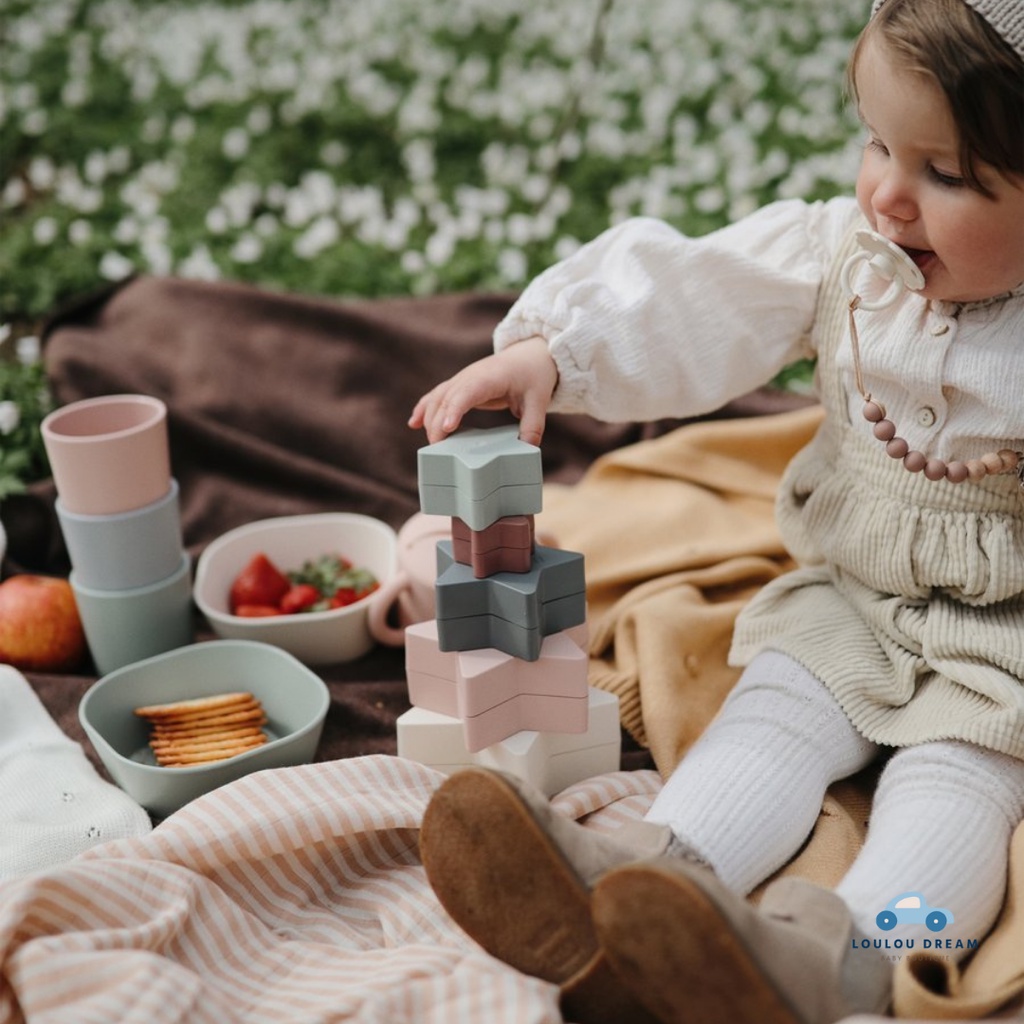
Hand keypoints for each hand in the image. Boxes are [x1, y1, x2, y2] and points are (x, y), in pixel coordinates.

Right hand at [408, 337, 557, 444]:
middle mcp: (469, 376)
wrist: (529, 355)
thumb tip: (527, 449)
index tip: (446, 428)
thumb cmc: (533, 375)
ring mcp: (461, 379)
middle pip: (446, 400)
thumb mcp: (538, 401)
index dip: (454, 410)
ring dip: (429, 420)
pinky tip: (413, 423)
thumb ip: (533, 425)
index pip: (466, 393)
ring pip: (437, 398)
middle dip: (438, 424)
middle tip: (439, 450)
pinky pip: (437, 395)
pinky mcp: (459, 385)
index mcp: (488, 378)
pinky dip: (424, 408)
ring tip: (430, 445)